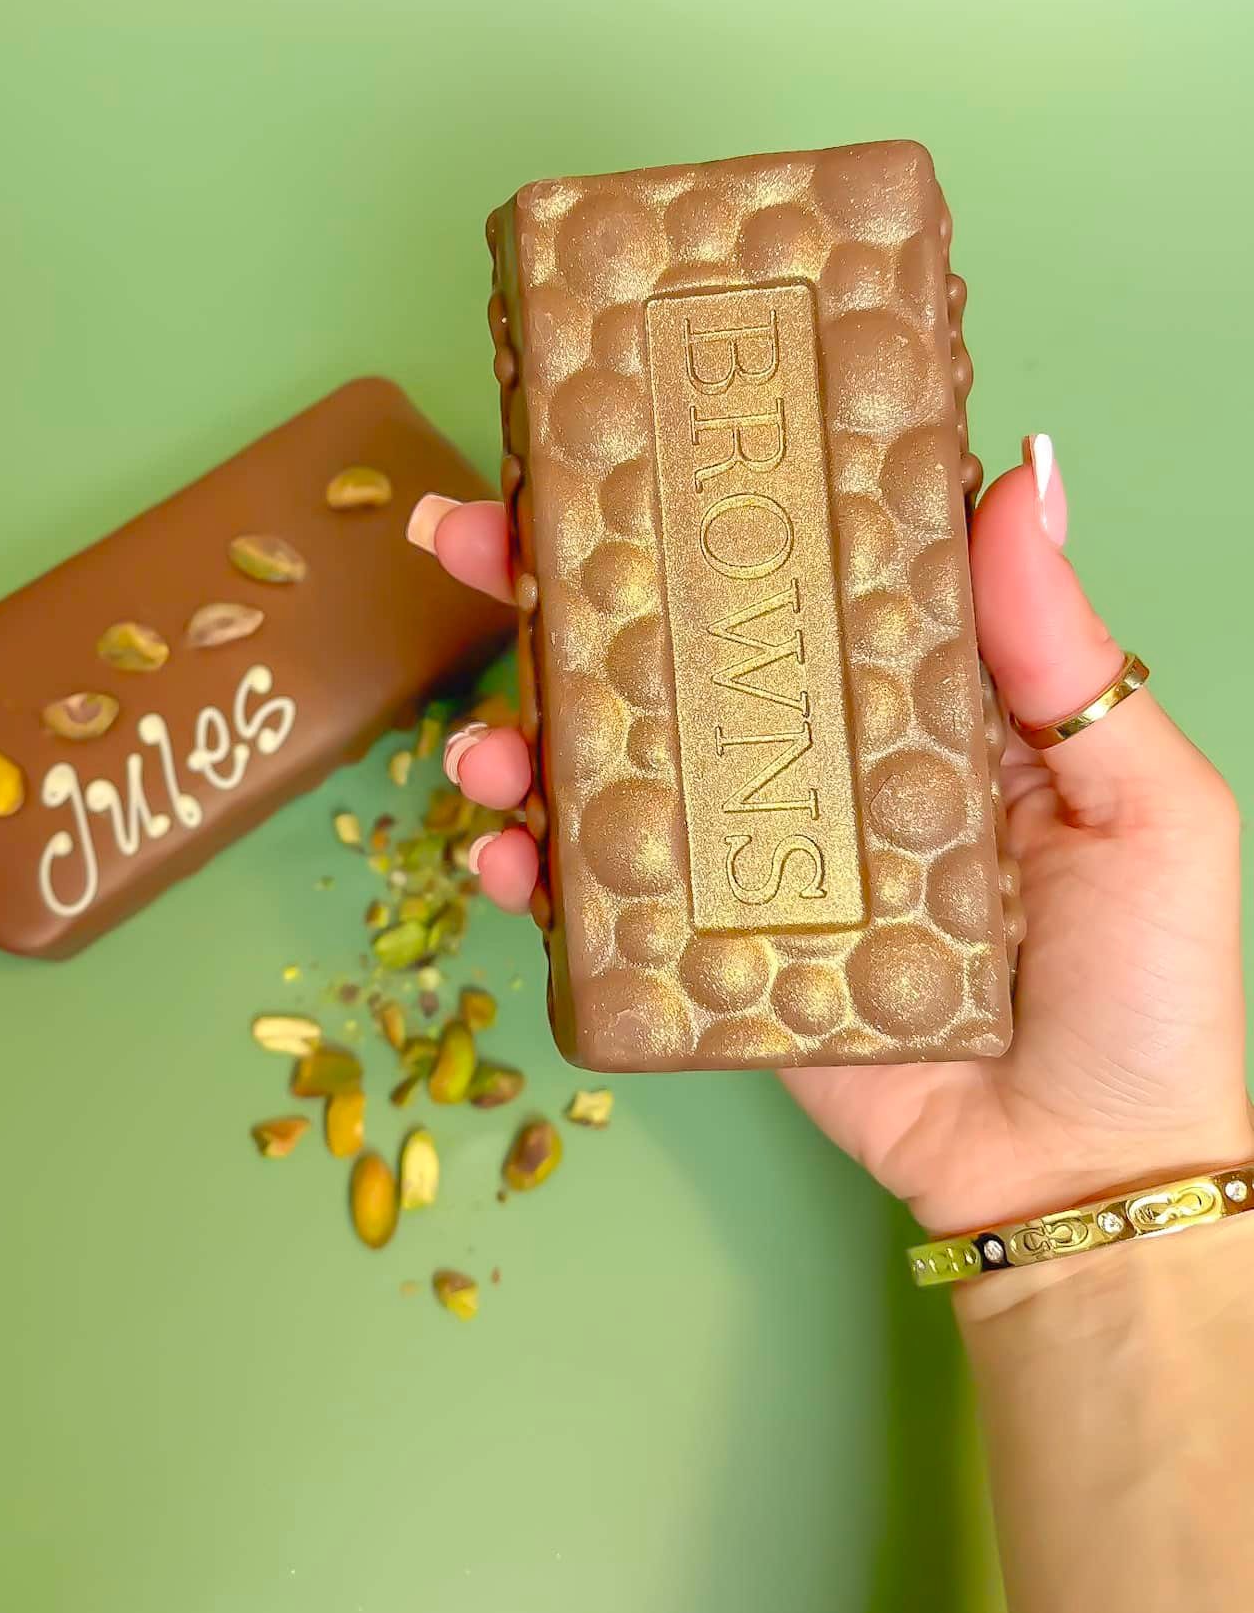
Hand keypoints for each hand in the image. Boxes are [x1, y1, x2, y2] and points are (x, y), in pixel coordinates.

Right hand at [408, 440, 1250, 1233]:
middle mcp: (812, 757)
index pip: (786, 572)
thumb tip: (1018, 469)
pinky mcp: (707, 952)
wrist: (1081, 1177)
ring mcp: (751, 855)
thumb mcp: (1142, 800)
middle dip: (551, 585)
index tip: (615, 435)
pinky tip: (503, 856)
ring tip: (484, 742)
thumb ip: (1065, 652)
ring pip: (608, 764)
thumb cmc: (1143, 986)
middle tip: (468, 534)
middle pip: (666, 647)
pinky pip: (601, 898)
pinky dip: (532, 871)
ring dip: (520, 732)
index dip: (699, 502)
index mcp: (907, 695)